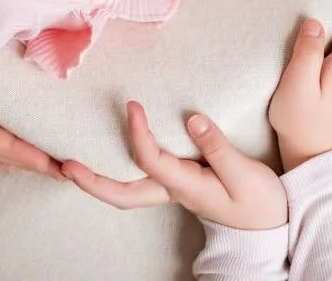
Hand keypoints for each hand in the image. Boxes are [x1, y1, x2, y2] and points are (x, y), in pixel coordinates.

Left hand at [63, 101, 287, 229]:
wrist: (270, 227)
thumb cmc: (258, 202)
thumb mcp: (244, 174)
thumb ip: (217, 146)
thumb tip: (191, 119)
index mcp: (185, 187)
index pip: (149, 161)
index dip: (137, 133)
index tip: (133, 105)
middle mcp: (171, 191)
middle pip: (119, 194)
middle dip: (88, 181)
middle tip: (61, 163)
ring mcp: (171, 190)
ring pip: (123, 190)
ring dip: (95, 179)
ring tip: (69, 161)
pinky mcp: (176, 184)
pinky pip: (136, 179)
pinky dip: (114, 169)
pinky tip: (107, 152)